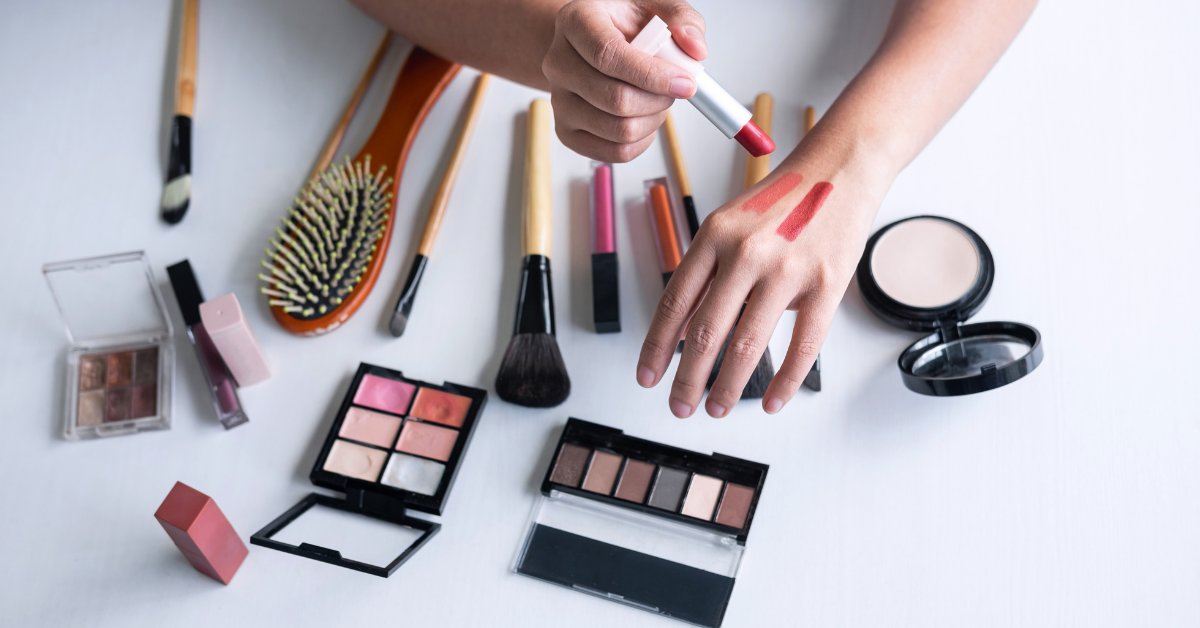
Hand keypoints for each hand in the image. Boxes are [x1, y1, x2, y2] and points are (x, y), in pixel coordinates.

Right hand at [543, 0, 706, 161]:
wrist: (591, 45)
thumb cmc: (622, 24)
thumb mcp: (654, 7)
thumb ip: (681, 18)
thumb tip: (694, 49)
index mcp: (576, 22)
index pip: (608, 56)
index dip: (651, 75)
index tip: (685, 83)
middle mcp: (559, 62)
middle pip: (615, 99)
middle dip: (659, 100)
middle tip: (676, 88)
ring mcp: (559, 100)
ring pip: (618, 130)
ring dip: (653, 120)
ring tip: (658, 100)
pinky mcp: (566, 131)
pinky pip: (613, 152)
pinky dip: (641, 142)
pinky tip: (645, 119)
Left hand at [636, 145, 891, 416]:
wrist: (840, 169)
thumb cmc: (782, 201)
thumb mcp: (729, 226)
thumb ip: (707, 275)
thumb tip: (685, 332)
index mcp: (714, 235)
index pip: (675, 303)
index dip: (657, 347)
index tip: (648, 378)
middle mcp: (746, 252)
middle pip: (706, 331)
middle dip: (688, 379)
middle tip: (680, 407)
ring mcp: (787, 268)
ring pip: (747, 344)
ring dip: (728, 385)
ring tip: (716, 408)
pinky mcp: (826, 283)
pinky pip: (803, 345)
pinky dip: (785, 382)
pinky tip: (772, 401)